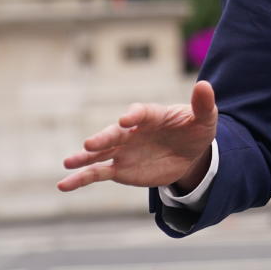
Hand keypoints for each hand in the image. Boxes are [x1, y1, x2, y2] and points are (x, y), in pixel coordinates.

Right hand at [58, 81, 216, 192]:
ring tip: (68, 163)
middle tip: (90, 144)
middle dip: (103, 138)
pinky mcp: (120, 168)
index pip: (140, 113)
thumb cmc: (196, 129)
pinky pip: (97, 173)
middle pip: (115, 133)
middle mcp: (132, 131)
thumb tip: (204, 85)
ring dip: (84, 158)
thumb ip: (203, 104)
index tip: (126, 119)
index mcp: (151, 115)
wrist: (190, 153)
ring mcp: (123, 150)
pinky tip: (64, 185)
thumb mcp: (206, 118)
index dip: (134, 115)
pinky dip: (81, 178)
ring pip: (100, 153)